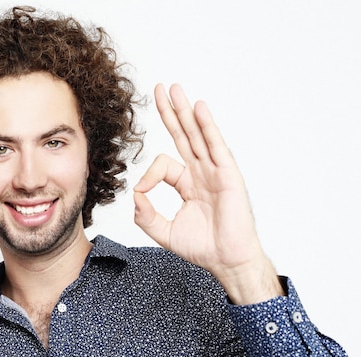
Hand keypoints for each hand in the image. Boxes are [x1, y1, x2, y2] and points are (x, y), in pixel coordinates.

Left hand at [133, 84, 281, 303]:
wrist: (227, 261)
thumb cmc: (203, 248)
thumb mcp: (165, 232)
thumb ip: (146, 216)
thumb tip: (135, 195)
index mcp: (187, 183)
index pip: (163, 164)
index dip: (149, 175)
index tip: (142, 192)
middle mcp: (201, 172)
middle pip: (183, 135)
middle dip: (171, 112)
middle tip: (160, 88)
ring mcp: (215, 171)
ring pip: (197, 134)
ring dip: (186, 111)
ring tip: (175, 89)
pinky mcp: (228, 175)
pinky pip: (215, 146)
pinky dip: (207, 126)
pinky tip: (198, 108)